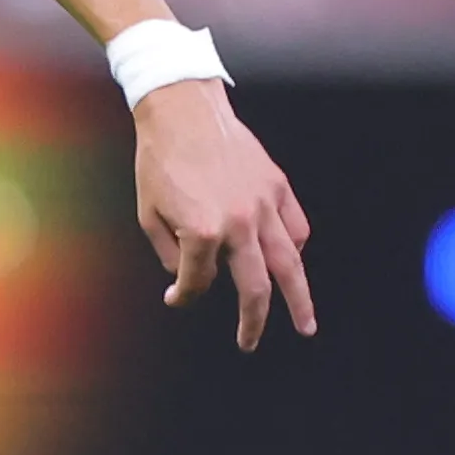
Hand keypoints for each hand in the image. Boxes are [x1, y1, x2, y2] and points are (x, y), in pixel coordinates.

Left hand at [134, 82, 314, 347]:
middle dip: (254, 322)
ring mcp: (264, 204)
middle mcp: (239, 222)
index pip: (199, 282)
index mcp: (202, 231)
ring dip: (298, 298)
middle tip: (250, 344)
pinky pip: (297, 227)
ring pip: (290, 263)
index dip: (185, 295)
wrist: (182, 110)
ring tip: (305, 324)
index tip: (177, 297)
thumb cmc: (159, 161)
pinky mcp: (277, 185)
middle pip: (255, 288)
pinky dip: (297, 249)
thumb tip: (188, 281)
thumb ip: (170, 255)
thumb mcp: (149, 214)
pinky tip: (294, 263)